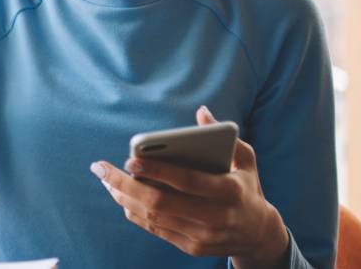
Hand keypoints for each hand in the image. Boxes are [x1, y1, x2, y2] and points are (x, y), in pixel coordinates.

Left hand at [91, 106, 290, 268]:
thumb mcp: (245, 160)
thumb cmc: (246, 188)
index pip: (187, 181)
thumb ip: (224, 135)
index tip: (130, 159)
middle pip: (160, 203)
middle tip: (101, 169)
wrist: (259, 235)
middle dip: (125, 185)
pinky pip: (156, 229)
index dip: (157, 170)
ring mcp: (203, 236)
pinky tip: (121, 196)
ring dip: (124, 198)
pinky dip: (135, 212)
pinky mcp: (192, 248)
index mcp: (229, 191)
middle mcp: (215, 217)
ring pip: (153, 217)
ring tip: (105, 181)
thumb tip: (201, 112)